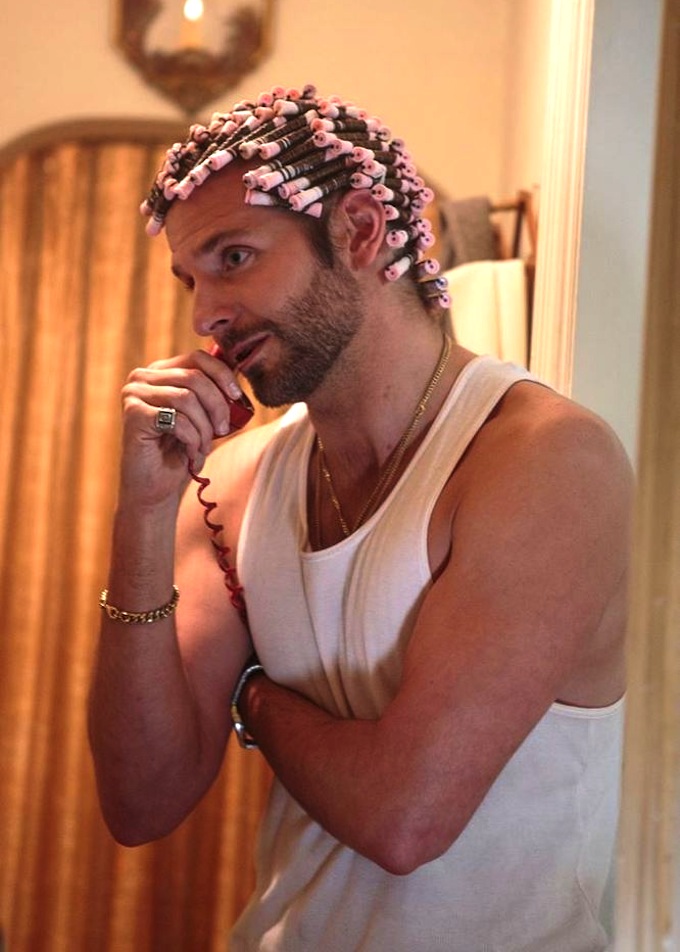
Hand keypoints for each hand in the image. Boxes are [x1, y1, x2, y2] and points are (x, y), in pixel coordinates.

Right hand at [119, 348, 249, 504]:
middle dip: (217, 406)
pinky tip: (190, 454)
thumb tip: (239, 375)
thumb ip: (213, 394)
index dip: (222, 375)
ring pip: (186, 399)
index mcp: (160, 372)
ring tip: (203, 448)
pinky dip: (192, 439)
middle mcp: (142, 377)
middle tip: (223, 430)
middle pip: (194, 377)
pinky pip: (177, 420)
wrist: (155, 487)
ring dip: (204, 429)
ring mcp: (134, 394)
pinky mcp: (133, 414)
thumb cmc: (180, 451)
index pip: (197, 357)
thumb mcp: (202, 417)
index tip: (237, 397)